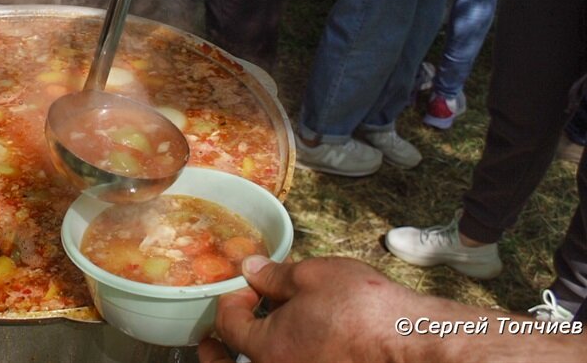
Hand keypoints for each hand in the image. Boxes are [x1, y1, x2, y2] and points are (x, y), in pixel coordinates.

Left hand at [199, 256, 417, 362]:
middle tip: (209, 345)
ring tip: (245, 349)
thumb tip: (251, 270)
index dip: (231, 301)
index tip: (244, 289)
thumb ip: (274, 276)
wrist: (412, 343)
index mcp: (267, 348)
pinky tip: (291, 348)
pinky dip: (281, 361)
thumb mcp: (313, 276)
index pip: (228, 326)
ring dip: (248, 361)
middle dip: (216, 356)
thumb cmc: (365, 310)